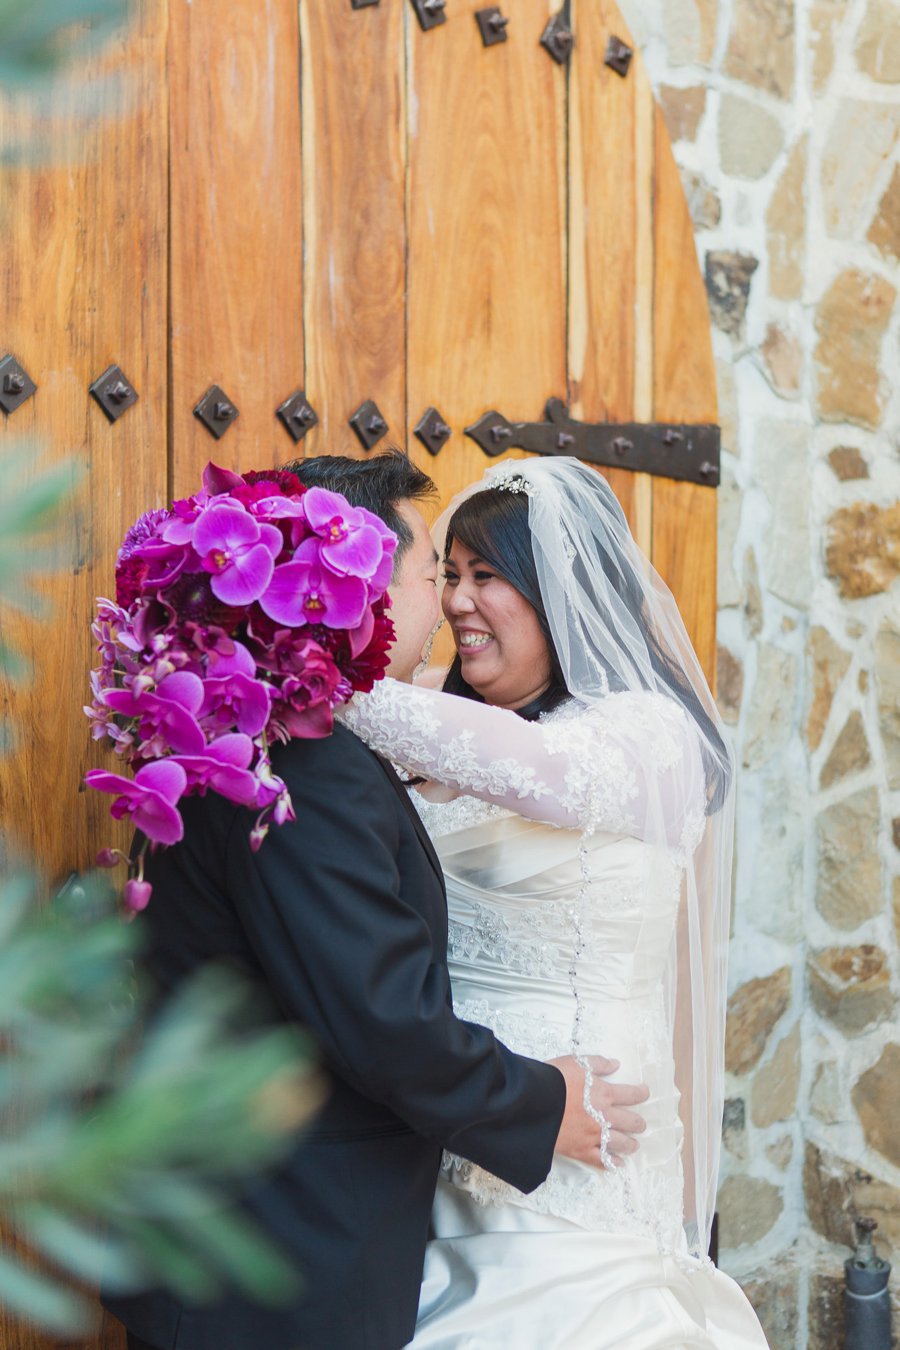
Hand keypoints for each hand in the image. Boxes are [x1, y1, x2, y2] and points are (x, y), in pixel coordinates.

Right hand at [548, 1055, 648, 1169]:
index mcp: (604, 1093)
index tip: (645, 1093)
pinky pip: (601, 1160)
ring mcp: (594, 1135)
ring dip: (630, 1144)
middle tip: (640, 1124)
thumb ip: (598, 1063)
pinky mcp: (581, 1150)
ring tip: (633, 1145)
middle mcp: (604, 1116)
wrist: (532, 1102)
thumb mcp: (576, 1062)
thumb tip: (616, 1064)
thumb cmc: (553, 1079)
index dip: (641, 1093)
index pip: (631, 1094)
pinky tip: (618, 1164)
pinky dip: (612, 1163)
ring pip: (621, 1143)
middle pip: (631, 1122)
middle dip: (638, 1123)